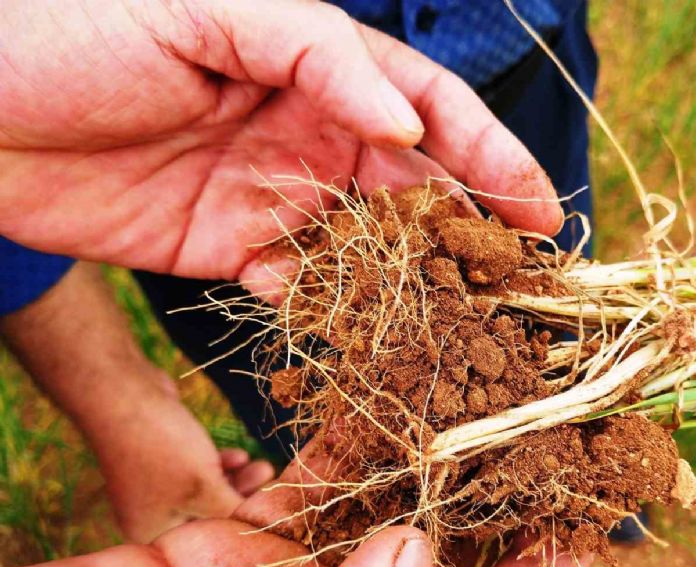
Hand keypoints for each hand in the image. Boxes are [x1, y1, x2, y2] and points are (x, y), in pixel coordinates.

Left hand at [0, 0, 561, 284]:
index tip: (542, 214)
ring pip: (366, 241)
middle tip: (522, 284)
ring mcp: (273, 193)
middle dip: (471, 231)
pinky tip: (358, 328)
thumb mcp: (206, 8)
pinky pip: (299, 282)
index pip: (430, 112)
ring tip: (462, 322)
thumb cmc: (75, 25)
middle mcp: (308, 130)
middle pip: (414, 186)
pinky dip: (331, 304)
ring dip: (414, 278)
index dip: (492, 160)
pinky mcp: (229, 246)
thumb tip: (410, 127)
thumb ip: (319, 54)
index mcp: (317, 64)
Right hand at [0, 440, 588, 566]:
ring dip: (424, 460)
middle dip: (492, 504)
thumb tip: (415, 553)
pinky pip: (300, 491)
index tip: (589, 517)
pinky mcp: (222, 557)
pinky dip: (341, 443)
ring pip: (375, 519)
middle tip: (543, 430)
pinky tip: (386, 391)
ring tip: (478, 392)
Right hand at [99, 367, 274, 543]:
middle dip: (243, 498)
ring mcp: (154, 486)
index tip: (271, 515)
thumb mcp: (206, 489)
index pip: (206, 541)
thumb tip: (263, 525)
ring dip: (236, 479)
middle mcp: (149, 514)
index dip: (240, 529)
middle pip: (208, 516)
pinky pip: (197, 471)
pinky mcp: (161, 460)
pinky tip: (238, 456)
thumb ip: (233, 512)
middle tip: (271, 482)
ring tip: (262, 466)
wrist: (122, 394)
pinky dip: (218, 465)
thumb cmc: (163, 448)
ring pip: (206, 490)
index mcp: (151, 533)